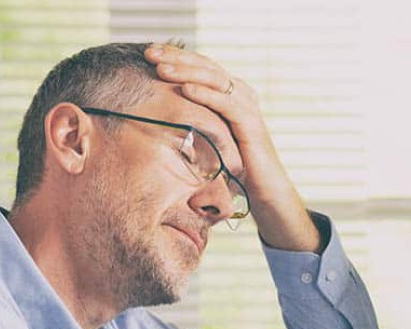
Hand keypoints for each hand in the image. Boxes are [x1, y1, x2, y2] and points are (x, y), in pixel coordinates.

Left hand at [144, 44, 320, 251]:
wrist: (263, 193)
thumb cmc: (232, 168)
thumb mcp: (207, 138)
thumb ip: (191, 121)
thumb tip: (154, 113)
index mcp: (228, 93)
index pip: (199, 66)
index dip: (174, 56)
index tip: (147, 53)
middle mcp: (240, 93)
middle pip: (205, 65)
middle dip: (176, 57)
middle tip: (149, 52)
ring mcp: (247, 105)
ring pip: (214, 78)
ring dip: (186, 71)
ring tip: (161, 67)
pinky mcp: (251, 122)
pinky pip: (226, 103)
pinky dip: (205, 95)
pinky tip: (185, 90)